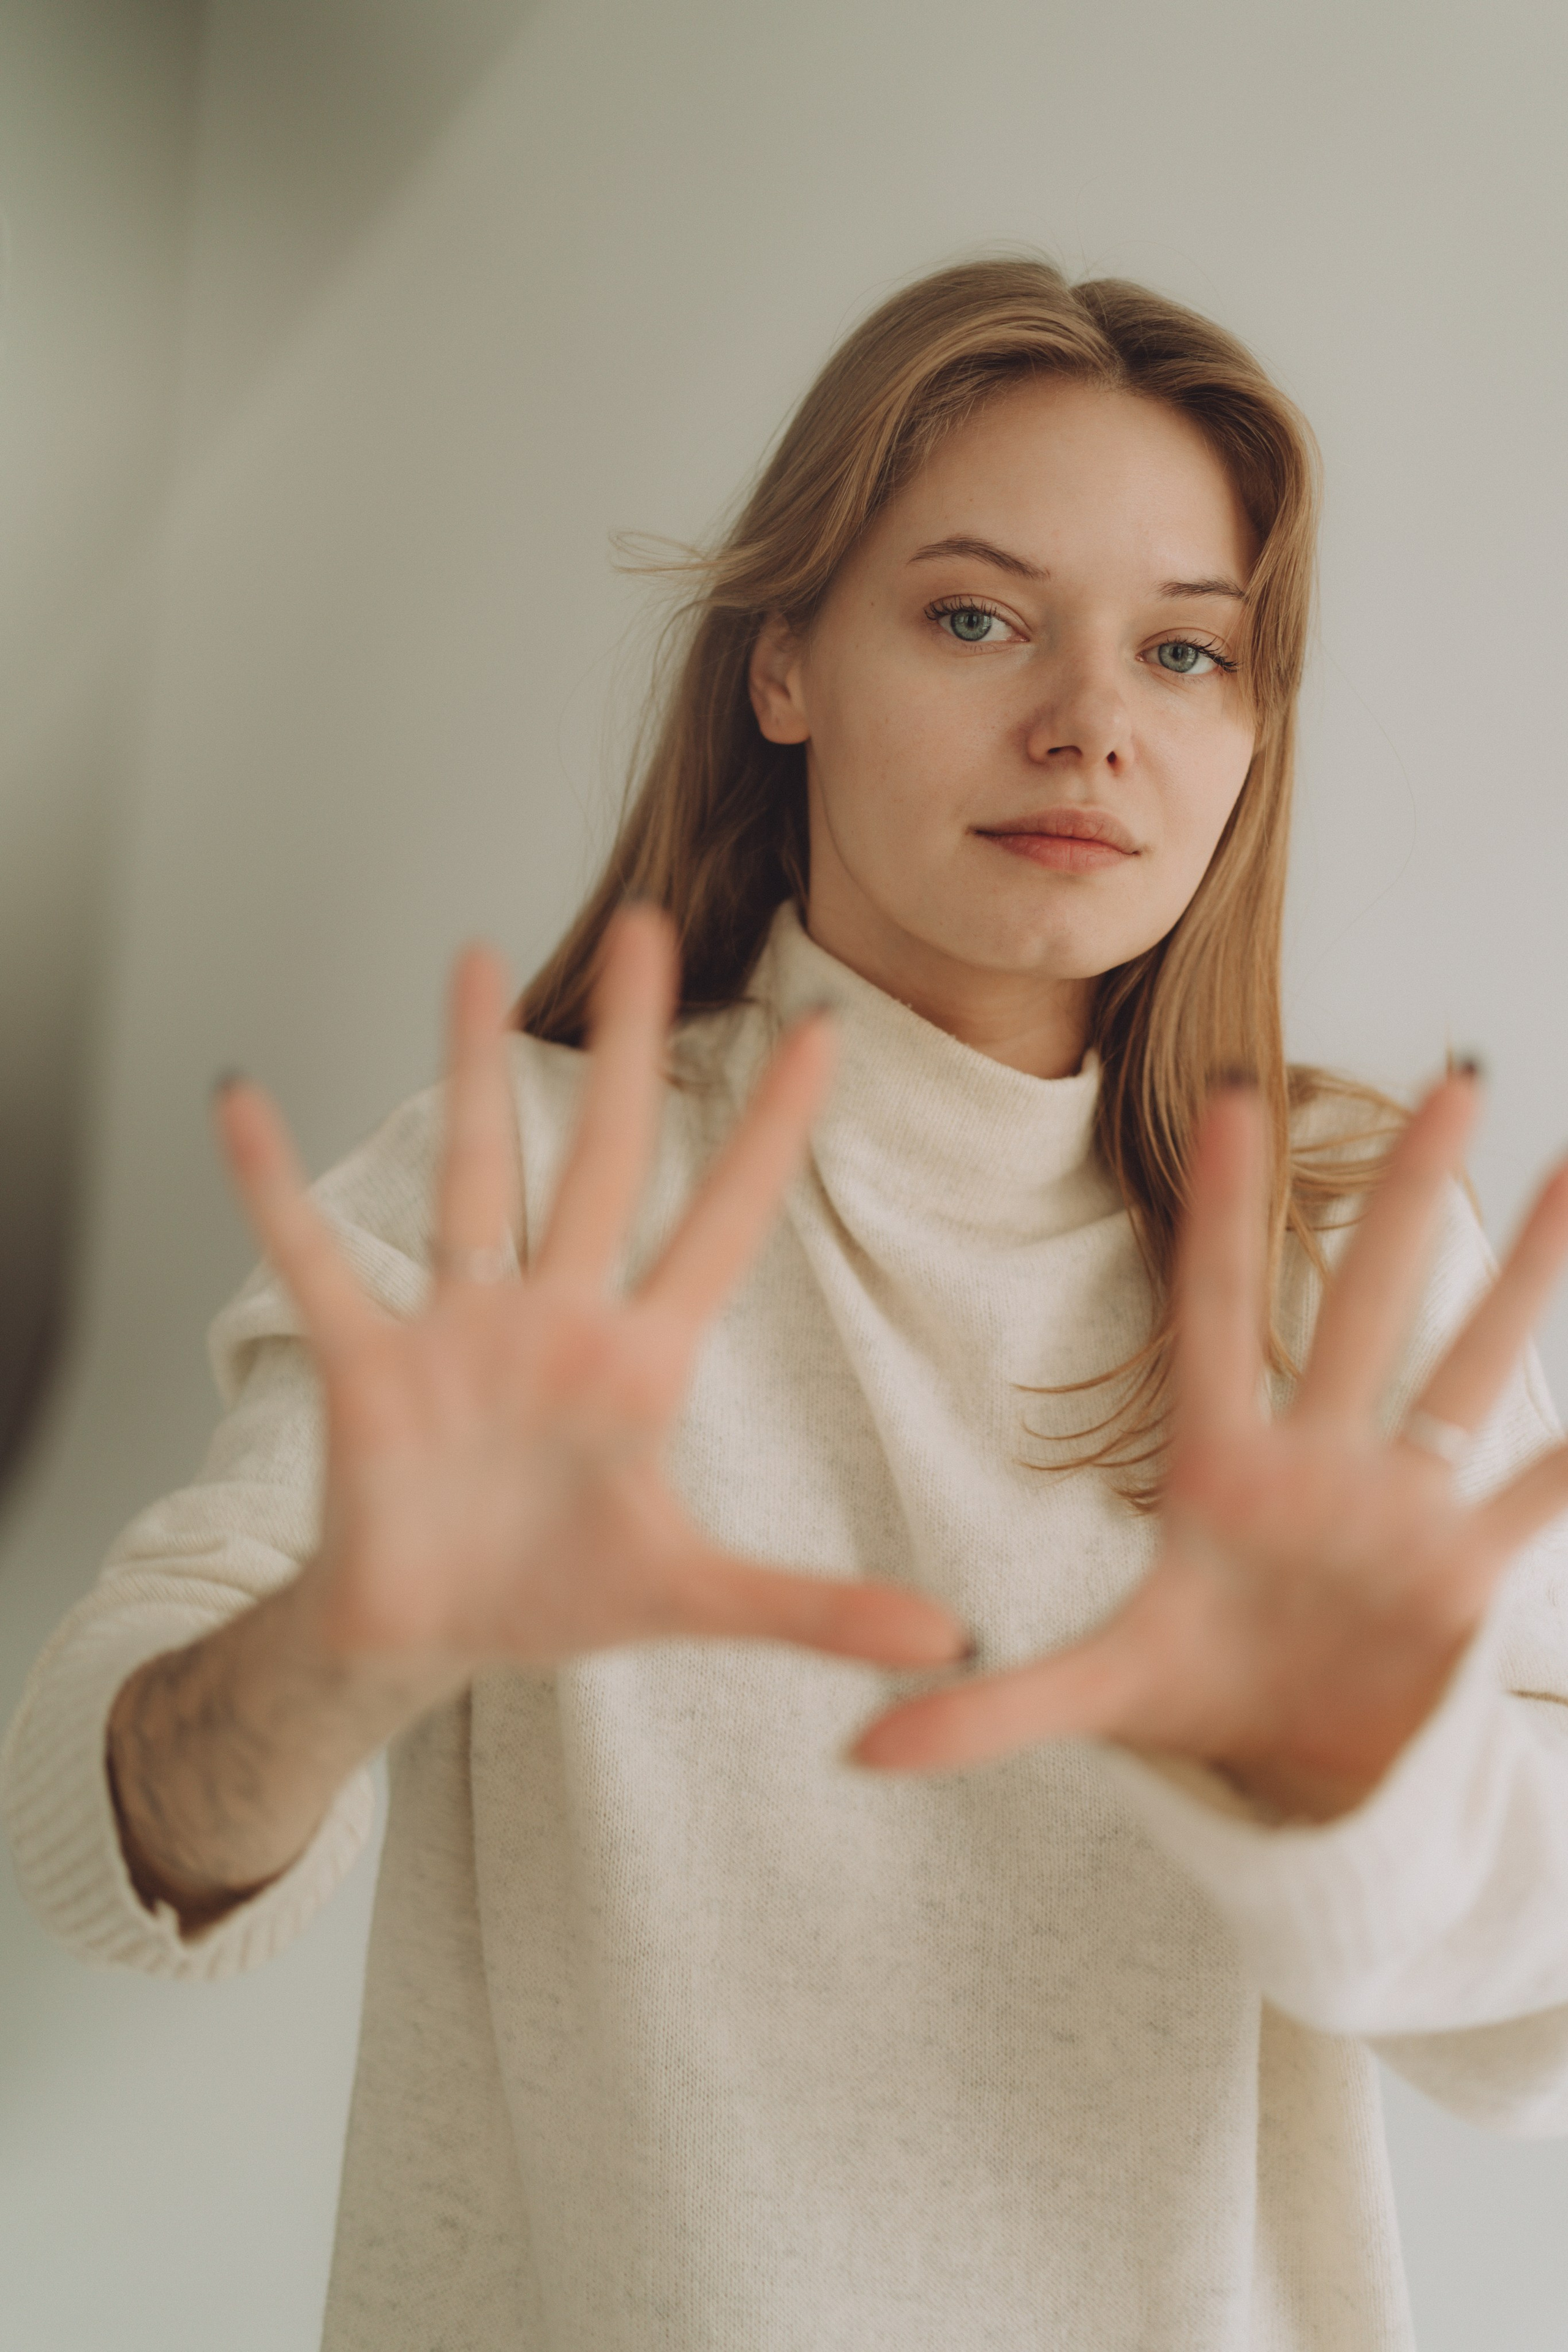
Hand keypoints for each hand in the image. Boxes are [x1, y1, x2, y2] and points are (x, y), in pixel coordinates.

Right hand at [220, 906, 965, 1699]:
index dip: (773, 1133)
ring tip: (474, 959)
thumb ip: (814, 1606)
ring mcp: (462, 1331)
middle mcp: (557, 1319)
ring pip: (476, 1177)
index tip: (824, 1032)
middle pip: (606, 1156)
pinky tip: (242, 1101)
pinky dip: (273, 1188)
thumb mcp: (693, 1600)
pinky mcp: (369, 1365)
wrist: (424, 1636)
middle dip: (630, 1046)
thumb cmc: (555, 1597)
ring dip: (473, 1070)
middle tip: (649, 929)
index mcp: (643, 1364)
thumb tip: (953, 1641)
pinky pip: (315, 1261)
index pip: (725, 1222)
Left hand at [852, 1072, 1567, 1817]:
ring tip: (1564, 1169)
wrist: (1290, 1773)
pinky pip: (1542, 1494)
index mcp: (1221, 1472)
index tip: (1232, 1095)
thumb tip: (859, 1751)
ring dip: (1523, 1274)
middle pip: (1366, 1304)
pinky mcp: (1466, 1574)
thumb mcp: (1100, 1701)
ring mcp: (1400, 1509)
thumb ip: (992, 1712)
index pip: (1217, 1314)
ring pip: (1469, 1368)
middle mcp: (1319, 1464)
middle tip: (1446, 1074)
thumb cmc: (1195, 1702)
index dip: (1227, 1209)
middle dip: (1406, 1195)